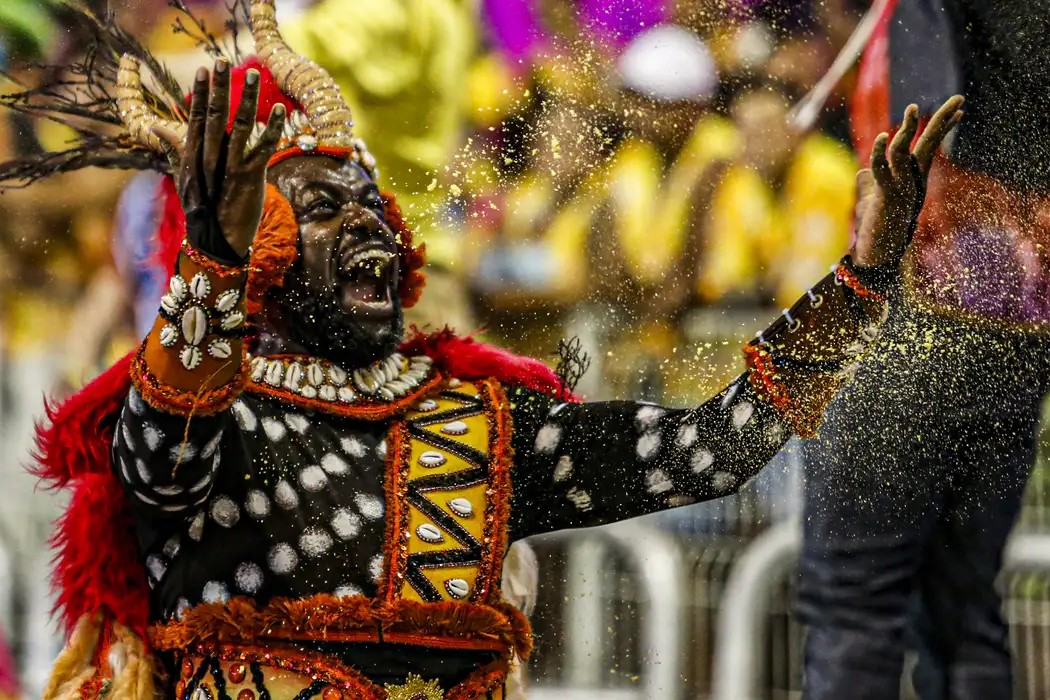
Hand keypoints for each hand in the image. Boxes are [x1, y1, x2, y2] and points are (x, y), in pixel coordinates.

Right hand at [153, 60, 285, 257]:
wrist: (217, 241)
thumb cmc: (203, 210)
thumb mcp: (186, 177)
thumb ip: (175, 150)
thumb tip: (157, 128)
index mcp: (195, 154)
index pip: (196, 117)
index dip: (201, 92)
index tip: (204, 68)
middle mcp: (210, 156)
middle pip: (214, 115)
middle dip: (219, 87)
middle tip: (222, 60)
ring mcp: (230, 165)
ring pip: (239, 125)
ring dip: (247, 98)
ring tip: (253, 74)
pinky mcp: (250, 176)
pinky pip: (263, 147)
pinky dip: (273, 128)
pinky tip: (280, 109)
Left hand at [852, 95, 963, 267]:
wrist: (878, 254)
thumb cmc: (877, 228)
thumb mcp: (874, 200)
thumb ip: (869, 183)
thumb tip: (862, 172)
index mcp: (913, 179)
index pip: (930, 147)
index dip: (943, 128)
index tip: (960, 110)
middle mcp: (912, 181)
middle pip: (928, 144)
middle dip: (943, 120)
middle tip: (959, 99)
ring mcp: (902, 188)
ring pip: (905, 152)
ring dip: (908, 130)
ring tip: (913, 108)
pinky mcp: (887, 198)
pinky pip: (883, 171)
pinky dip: (880, 154)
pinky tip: (881, 138)